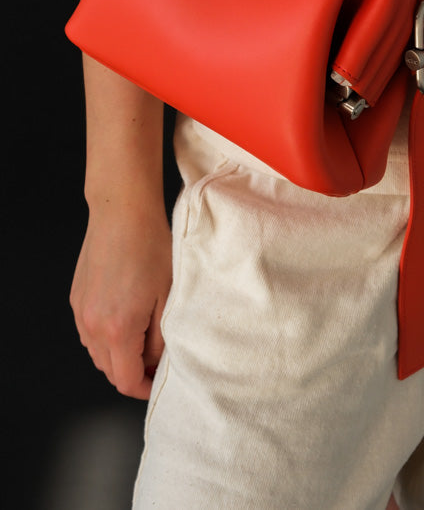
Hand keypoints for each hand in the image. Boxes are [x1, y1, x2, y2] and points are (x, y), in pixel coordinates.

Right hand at [70, 198, 172, 399]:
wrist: (123, 213)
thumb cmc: (151, 248)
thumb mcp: (168, 297)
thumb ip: (160, 339)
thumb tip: (154, 362)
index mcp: (118, 329)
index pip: (126, 381)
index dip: (145, 388)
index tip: (159, 382)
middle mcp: (92, 325)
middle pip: (109, 371)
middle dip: (132, 374)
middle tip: (156, 362)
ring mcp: (81, 312)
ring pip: (97, 353)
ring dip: (117, 356)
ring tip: (142, 341)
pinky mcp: (76, 298)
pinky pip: (89, 332)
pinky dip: (105, 337)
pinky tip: (125, 320)